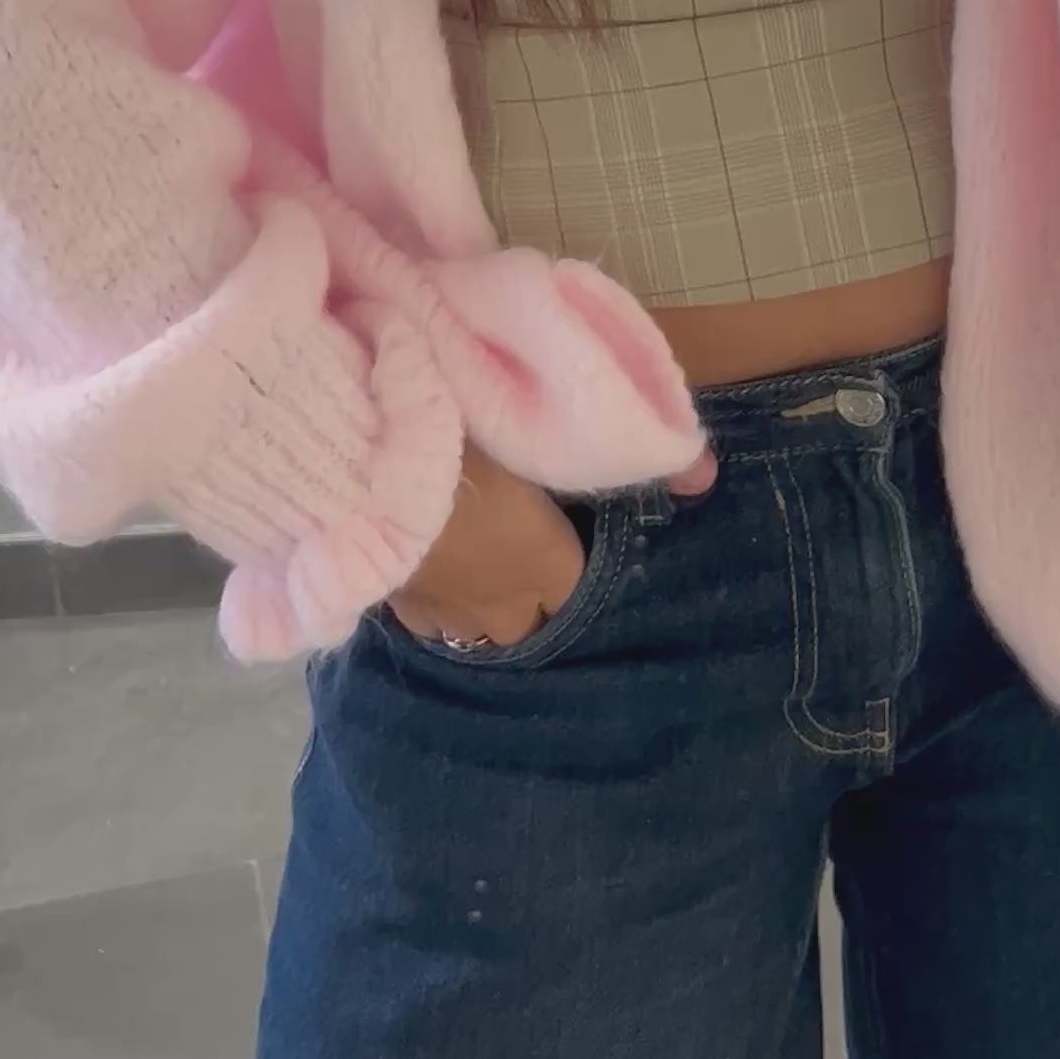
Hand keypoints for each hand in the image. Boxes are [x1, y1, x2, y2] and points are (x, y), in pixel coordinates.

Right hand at [389, 436, 715, 647]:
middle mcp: (494, 606)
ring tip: (476, 568)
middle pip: (525, 629)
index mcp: (542, 567)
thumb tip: (708, 477)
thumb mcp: (540, 429)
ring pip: (468, 629)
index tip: (577, 553)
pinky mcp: (385, 604)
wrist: (351, 466)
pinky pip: (420, 615)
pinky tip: (423, 566)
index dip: (580, 576)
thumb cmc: (457, 439)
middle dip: (531, 606)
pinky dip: (429, 595)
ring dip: (477, 606)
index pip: (577, 598)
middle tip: (527, 564)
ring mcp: (434, 612)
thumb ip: (623, 452)